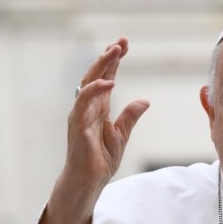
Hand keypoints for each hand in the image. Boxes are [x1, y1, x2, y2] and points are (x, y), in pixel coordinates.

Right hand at [63, 37, 149, 197]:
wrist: (89, 181)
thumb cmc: (100, 160)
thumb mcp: (121, 135)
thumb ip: (130, 116)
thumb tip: (145, 100)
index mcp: (98, 108)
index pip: (106, 79)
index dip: (114, 61)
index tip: (124, 45)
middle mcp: (87, 107)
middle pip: (96, 75)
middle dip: (108, 57)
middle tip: (121, 42)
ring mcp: (81, 114)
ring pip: (89, 83)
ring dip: (102, 66)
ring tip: (115, 51)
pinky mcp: (77, 125)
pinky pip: (84, 102)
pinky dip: (95, 90)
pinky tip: (109, 82)